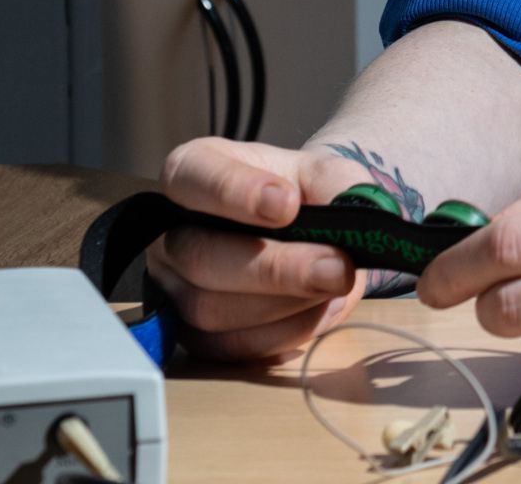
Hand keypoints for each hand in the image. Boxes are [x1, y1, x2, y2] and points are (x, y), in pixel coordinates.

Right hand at [146, 137, 371, 362]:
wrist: (310, 235)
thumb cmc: (304, 196)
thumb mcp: (327, 174)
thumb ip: (337, 187)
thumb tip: (348, 217)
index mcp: (194, 172)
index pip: (189, 176)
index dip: (233, 191)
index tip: (286, 204)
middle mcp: (171, 232)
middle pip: (200, 256)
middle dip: (275, 268)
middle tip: (336, 267)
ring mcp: (176, 289)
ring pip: (211, 309)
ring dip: (285, 304)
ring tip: (335, 284)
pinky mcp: (195, 336)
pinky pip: (230, 347)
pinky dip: (284, 332)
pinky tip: (320, 309)